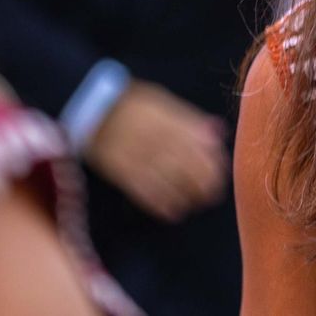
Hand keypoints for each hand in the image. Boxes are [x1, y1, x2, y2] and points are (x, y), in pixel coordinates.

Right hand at [84, 81, 227, 222]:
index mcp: (171, 123)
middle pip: (189, 168)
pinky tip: (174, 212)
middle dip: (205, 184)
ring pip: (171, 183)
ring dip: (187, 197)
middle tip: (213, 193)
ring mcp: (141, 158)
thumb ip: (192, 120)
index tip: (221, 172)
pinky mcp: (124, 173)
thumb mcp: (165, 102)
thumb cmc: (133, 103)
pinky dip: (162, 204)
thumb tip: (219, 131)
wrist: (93, 110)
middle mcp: (159, 141)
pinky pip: (146, 192)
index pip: (201, 147)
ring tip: (196, 204)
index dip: (214, 164)